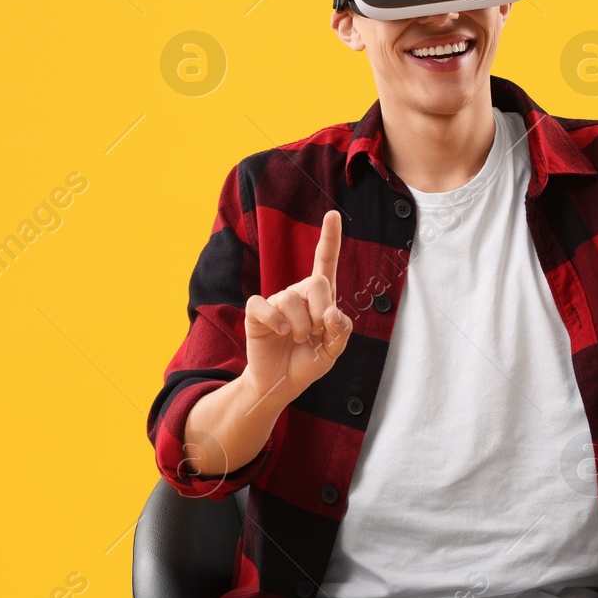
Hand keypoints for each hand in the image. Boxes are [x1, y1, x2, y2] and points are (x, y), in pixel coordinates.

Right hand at [243, 209, 353, 402]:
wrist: (282, 383)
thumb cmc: (308, 362)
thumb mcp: (333, 350)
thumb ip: (340, 331)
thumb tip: (333, 313)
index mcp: (320, 298)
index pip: (325, 262)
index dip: (329, 238)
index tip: (333, 214)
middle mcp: (298, 293)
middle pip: (316, 282)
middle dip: (321, 312)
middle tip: (316, 333)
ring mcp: (276, 301)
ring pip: (291, 298)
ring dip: (300, 326)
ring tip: (298, 339)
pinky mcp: (256, 312)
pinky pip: (265, 306)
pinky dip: (276, 321)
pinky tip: (280, 333)